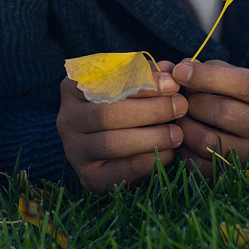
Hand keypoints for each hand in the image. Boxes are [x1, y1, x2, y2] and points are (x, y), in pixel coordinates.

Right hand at [57, 61, 186, 192]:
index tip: (173, 84)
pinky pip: (119, 172)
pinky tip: (168, 153)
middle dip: (150, 110)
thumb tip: (170, 71)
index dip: (142, 83)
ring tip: (177, 133)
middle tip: (180, 107)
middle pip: (108, 114)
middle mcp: (67, 119)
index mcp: (73, 88)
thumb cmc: (123, 107)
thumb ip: (148, 76)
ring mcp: (74, 150)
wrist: (108, 150)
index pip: (106, 82)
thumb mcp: (131, 85)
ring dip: (151, 137)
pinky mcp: (88, 178)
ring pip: (112, 143)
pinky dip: (147, 161)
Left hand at [171, 60, 248, 172]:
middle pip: (225, 113)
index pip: (243, 83)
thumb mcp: (242, 76)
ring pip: (209, 142)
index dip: (207, 76)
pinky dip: (185, 149)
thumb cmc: (248, 97)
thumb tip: (178, 69)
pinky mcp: (237, 174)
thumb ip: (213, 69)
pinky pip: (201, 164)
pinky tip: (185, 135)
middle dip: (194, 102)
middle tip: (181, 97)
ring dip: (186, 125)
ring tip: (180, 115)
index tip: (180, 71)